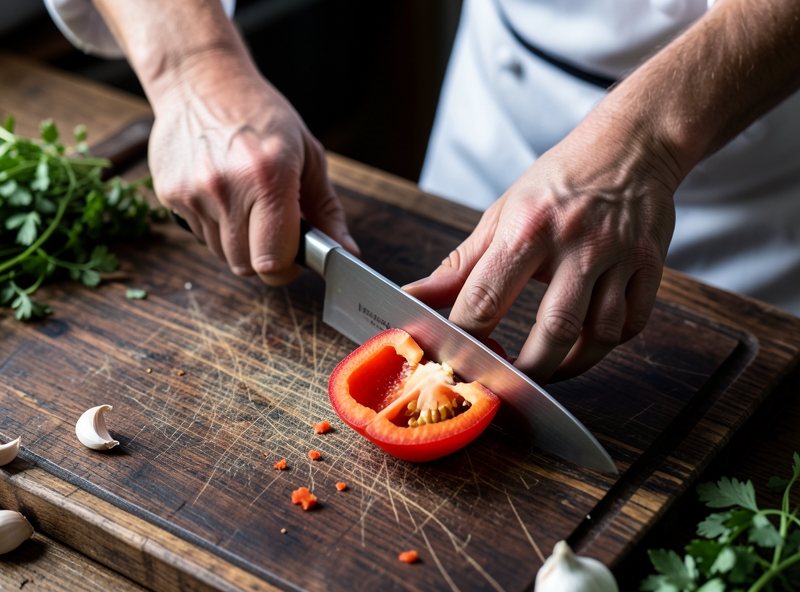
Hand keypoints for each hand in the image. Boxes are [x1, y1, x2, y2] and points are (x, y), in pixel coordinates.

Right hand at [149, 55, 357, 284]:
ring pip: (221, 255)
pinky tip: (221, 193)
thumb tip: (346, 250)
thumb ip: (327, 210)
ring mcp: (194, 193)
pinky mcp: (170, 194)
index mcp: (269, 178)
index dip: (287, 268)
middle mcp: (227, 189)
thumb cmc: (262, 116)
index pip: (274, 260)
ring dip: (239, 242)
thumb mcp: (308, 155)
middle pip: (246, 266)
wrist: (202, 81)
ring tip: (246, 204)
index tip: (293, 258)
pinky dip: (215, 226)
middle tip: (272, 230)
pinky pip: (199, 235)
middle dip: (264, 257)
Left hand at [405, 110, 680, 382]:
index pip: (487, 298)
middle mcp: (577, 243)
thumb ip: (460, 265)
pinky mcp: (651, 264)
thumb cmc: (557, 182)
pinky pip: (632, 323)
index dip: (469, 338)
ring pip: (600, 334)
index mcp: (528, 227)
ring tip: (546, 369)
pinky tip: (585, 343)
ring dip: (569, 365)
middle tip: (512, 382)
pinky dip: (607, 344)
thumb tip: (415, 297)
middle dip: (529, 370)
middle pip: (555, 329)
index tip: (462, 358)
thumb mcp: (501, 214)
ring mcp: (620, 255)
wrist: (628, 146)